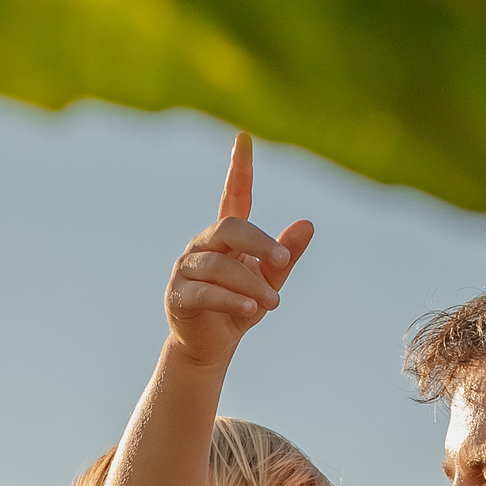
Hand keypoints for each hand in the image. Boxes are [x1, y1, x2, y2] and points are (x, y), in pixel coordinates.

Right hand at [165, 131, 314, 367]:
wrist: (212, 346)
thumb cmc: (241, 306)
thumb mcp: (270, 280)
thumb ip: (286, 255)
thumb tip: (307, 224)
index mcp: (226, 236)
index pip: (234, 196)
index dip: (239, 168)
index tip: (244, 139)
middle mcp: (203, 244)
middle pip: (230, 228)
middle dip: (259, 242)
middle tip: (285, 259)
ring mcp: (186, 268)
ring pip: (220, 266)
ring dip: (251, 284)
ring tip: (274, 302)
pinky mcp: (177, 294)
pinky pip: (206, 292)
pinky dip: (231, 299)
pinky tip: (252, 308)